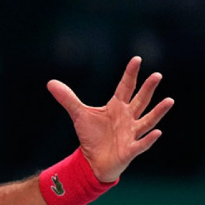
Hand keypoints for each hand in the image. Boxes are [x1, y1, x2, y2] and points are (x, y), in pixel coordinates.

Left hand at [47, 56, 173, 182]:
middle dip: (148, 88)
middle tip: (157, 74)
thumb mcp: (79, 114)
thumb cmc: (91, 135)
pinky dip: (149, 139)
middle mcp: (127, 117)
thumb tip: (50, 83)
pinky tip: (157, 132)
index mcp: (117, 106)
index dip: (130, 74)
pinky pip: (141, 143)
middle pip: (140, 100)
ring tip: (169, 101)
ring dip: (158, 111)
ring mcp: (131, 133)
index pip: (125, 87)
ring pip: (147, 120)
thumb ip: (68, 98)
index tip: (137, 59)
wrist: (93, 160)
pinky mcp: (130, 149)